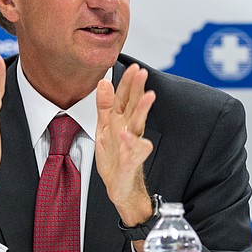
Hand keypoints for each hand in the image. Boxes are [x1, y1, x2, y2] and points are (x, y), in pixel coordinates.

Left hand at [95, 63, 156, 227]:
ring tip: (148, 96)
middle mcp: (130, 130)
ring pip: (138, 125)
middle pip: (134, 106)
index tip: (133, 66)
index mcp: (122, 121)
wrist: (121, 186)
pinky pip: (133, 152)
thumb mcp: (105, 127)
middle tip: (143, 72)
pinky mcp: (131, 162)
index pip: (125, 98)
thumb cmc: (115, 156)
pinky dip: (131, 144)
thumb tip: (104, 81)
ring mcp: (131, 146)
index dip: (128, 82)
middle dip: (138, 89)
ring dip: (143, 111)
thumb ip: (105, 105)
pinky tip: (127, 136)